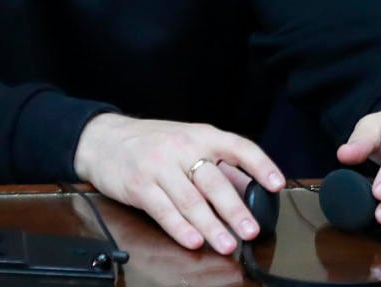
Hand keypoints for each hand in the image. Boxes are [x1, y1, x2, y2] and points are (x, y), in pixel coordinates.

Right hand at [72, 112, 284, 254]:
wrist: (103, 138)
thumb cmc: (151, 143)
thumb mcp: (187, 142)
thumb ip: (217, 165)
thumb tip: (251, 189)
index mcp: (200, 135)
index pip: (237, 146)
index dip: (259, 164)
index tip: (277, 184)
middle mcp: (181, 148)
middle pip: (214, 181)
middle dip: (235, 209)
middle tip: (252, 230)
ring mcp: (159, 166)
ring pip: (190, 200)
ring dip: (210, 226)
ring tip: (227, 245)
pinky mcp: (139, 186)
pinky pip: (163, 210)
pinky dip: (179, 227)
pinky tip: (192, 241)